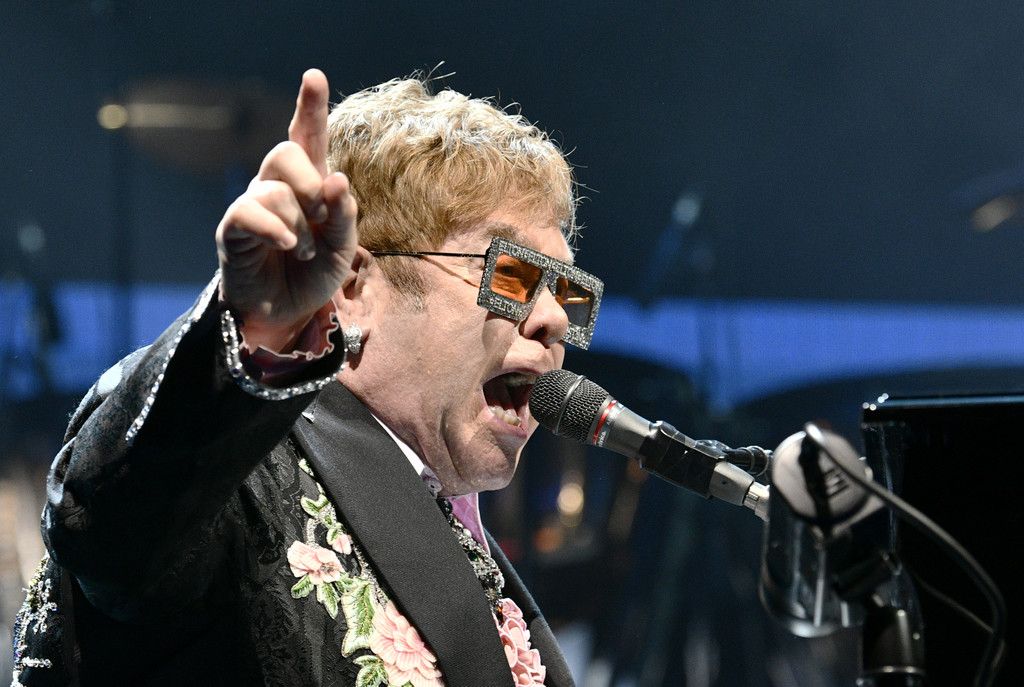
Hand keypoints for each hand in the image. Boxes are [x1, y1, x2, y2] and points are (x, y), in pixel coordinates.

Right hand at [216, 69, 357, 350]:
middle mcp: (277, 185)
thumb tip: (337, 178)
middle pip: (286, 152)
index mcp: (309, 183)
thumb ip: (344, 214)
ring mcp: (252, 204)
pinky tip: (286, 246)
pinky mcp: (234, 228)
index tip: (313, 77)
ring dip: (299, 225)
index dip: (310, 107)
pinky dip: (276, 229)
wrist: (286, 313)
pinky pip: (249, 212)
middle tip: (321, 215)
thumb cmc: (314, 274)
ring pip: (273, 189)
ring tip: (302, 251)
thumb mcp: (342, 246)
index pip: (307, 137)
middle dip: (310, 183)